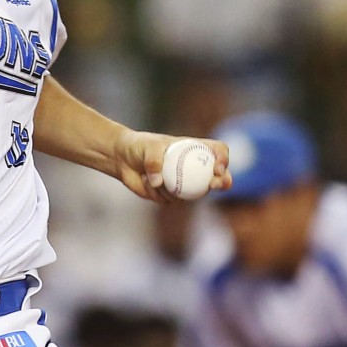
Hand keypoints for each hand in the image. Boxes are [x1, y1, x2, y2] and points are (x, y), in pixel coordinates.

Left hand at [115, 130, 230, 202]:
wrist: (123, 159)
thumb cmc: (139, 146)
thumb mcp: (147, 147)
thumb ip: (154, 161)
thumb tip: (158, 182)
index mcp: (194, 149)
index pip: (218, 151)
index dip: (223, 159)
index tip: (217, 168)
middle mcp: (194, 167)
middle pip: (219, 177)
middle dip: (223, 182)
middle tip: (213, 185)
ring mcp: (186, 183)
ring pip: (192, 193)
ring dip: (170, 188)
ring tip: (149, 175)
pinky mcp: (173, 196)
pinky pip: (171, 200)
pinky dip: (157, 192)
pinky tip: (144, 180)